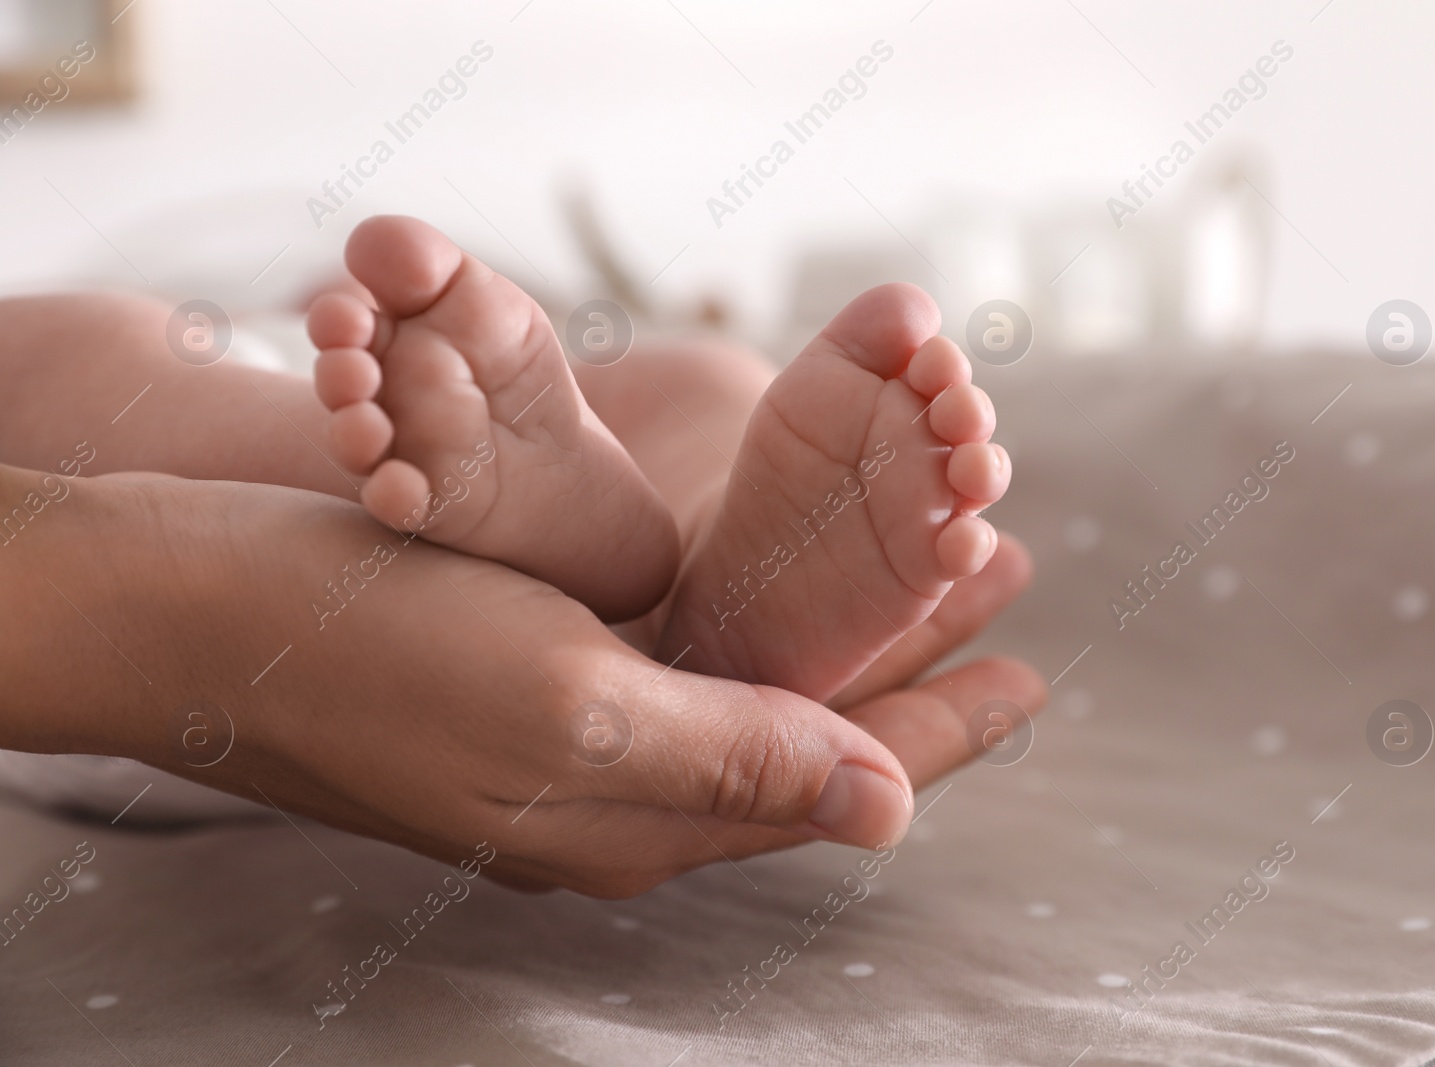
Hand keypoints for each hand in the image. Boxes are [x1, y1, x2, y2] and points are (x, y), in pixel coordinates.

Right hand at [1, 468, 1042, 895]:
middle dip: (909, 668)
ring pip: (754, 687)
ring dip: (842, 628)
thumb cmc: (380, 655)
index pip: (836, 780)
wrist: (210, 612)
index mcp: (643, 817)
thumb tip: (890, 812)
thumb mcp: (572, 707)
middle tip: (999, 585)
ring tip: (921, 566)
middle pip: (809, 732)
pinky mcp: (537, 680)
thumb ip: (733, 758)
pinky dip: (757, 610)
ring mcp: (578, 737)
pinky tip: (778, 572)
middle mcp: (621, 791)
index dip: (943, 726)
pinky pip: (687, 653)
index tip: (1033, 672)